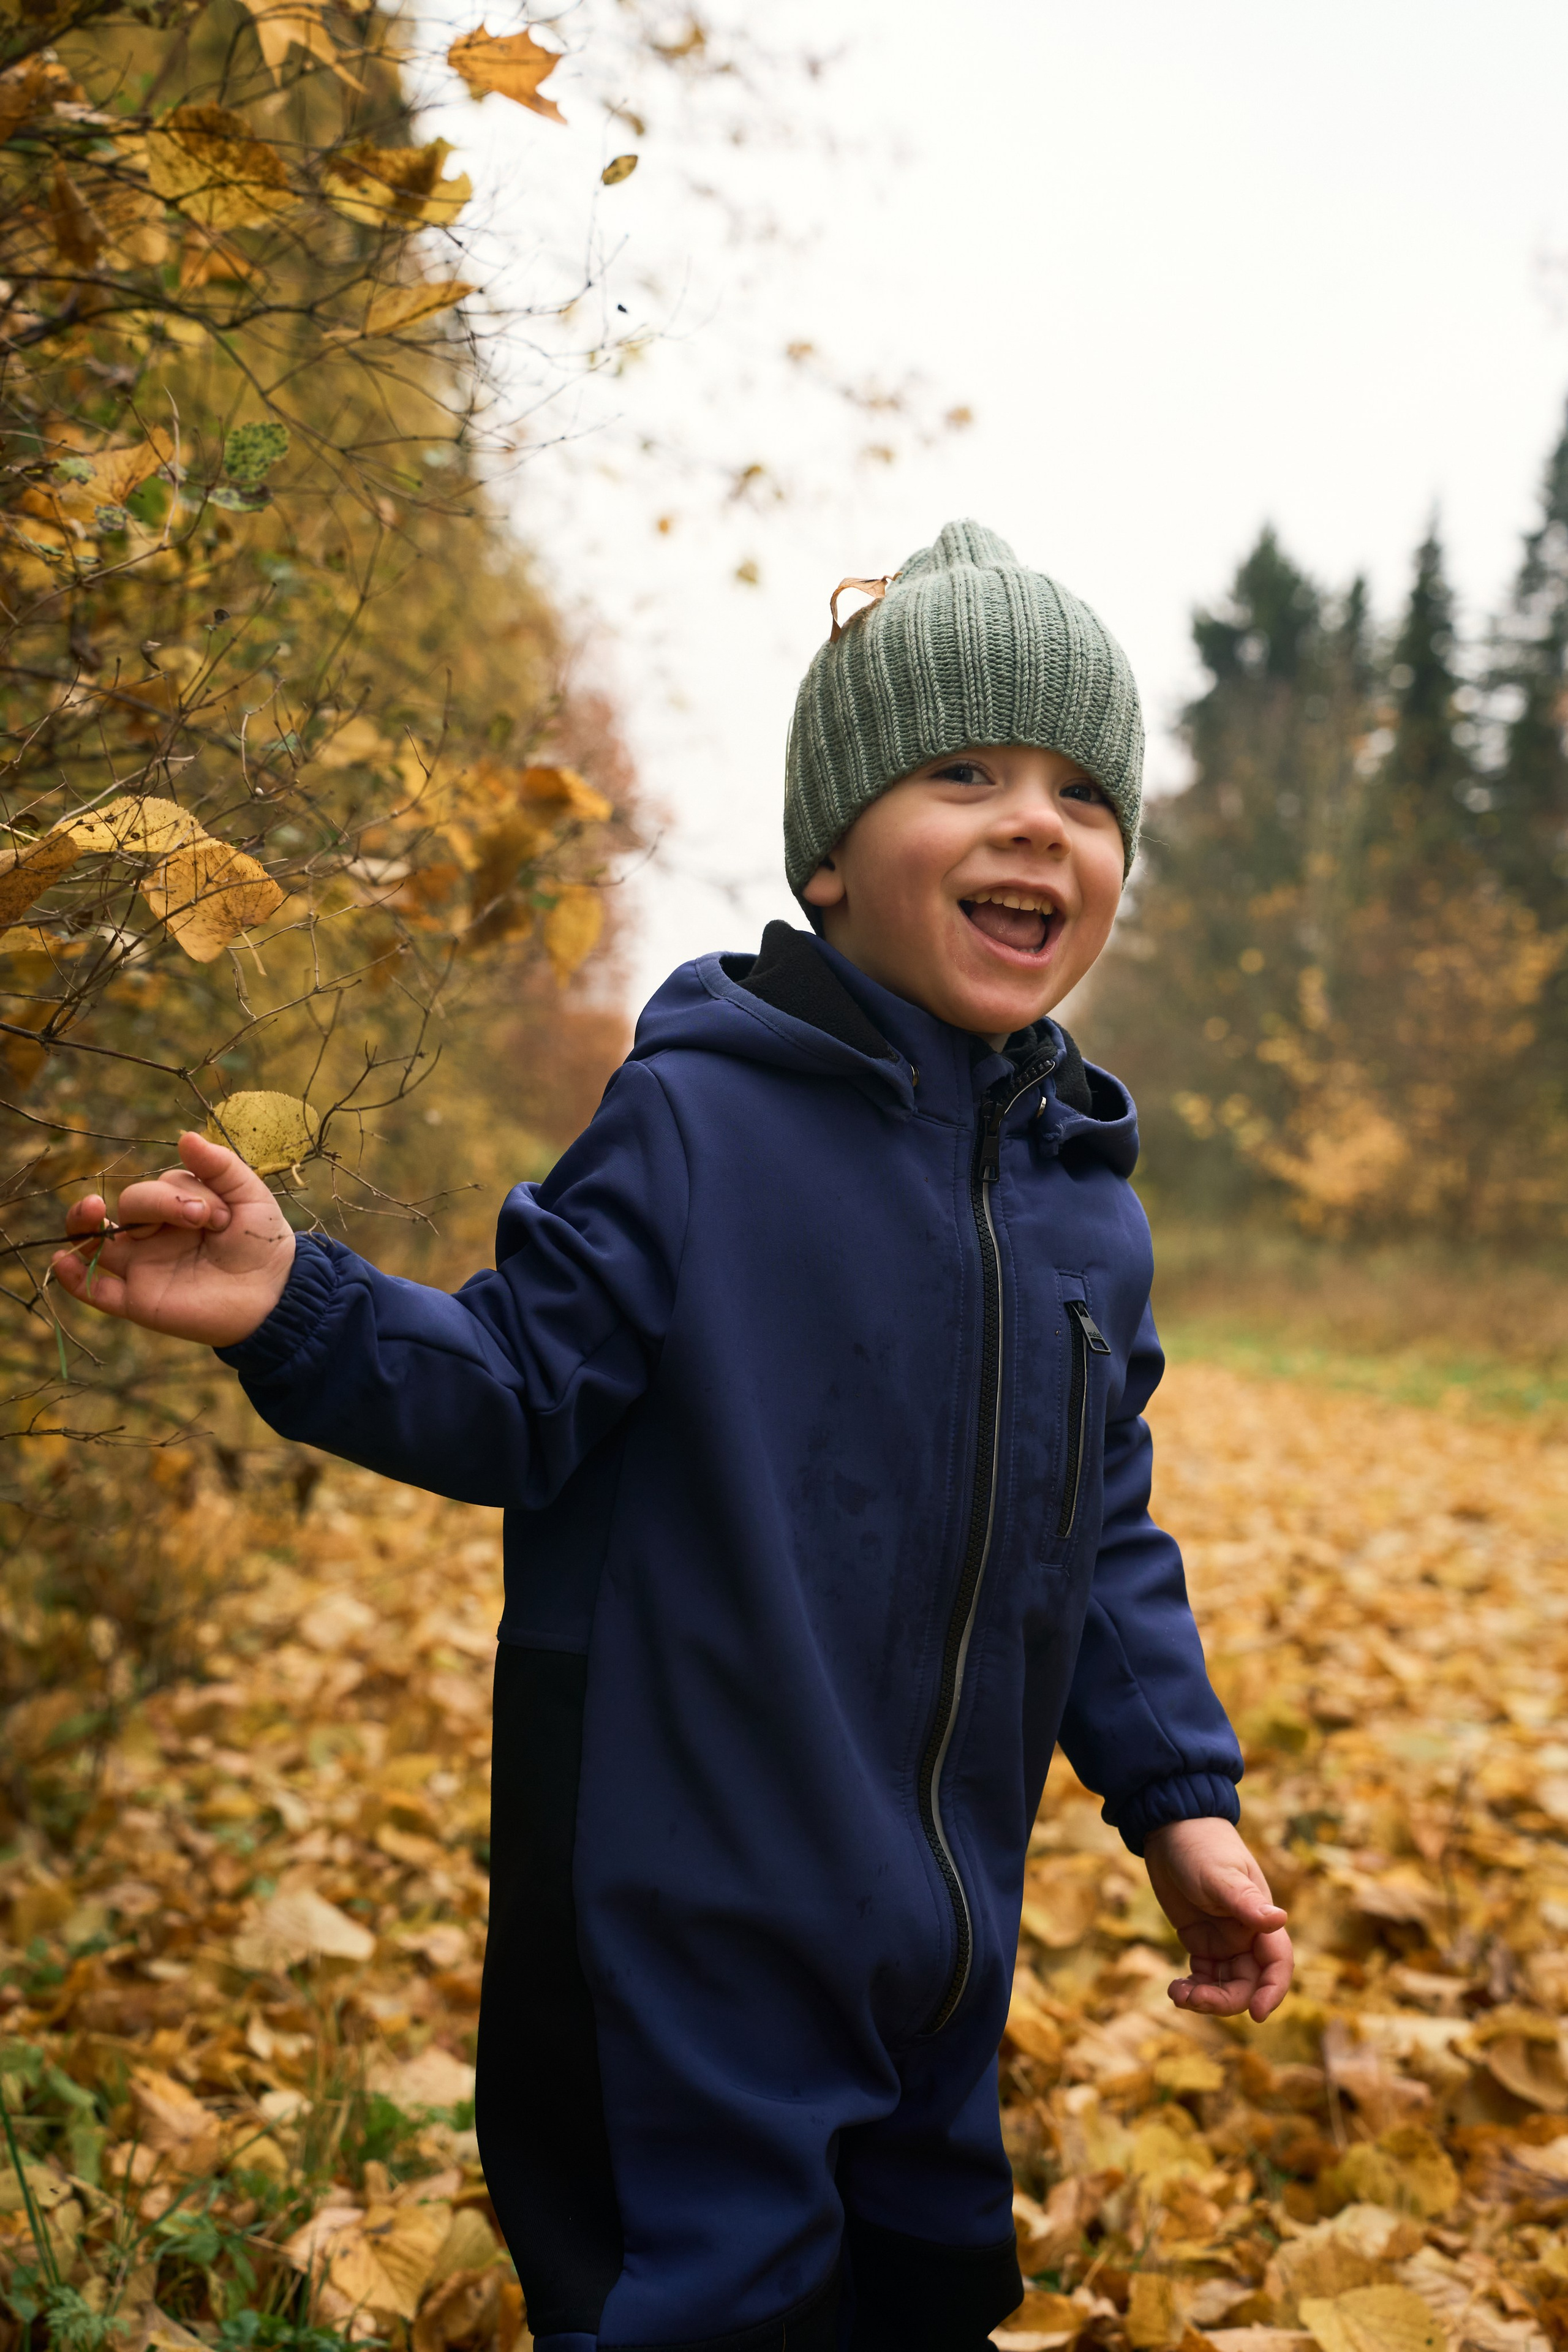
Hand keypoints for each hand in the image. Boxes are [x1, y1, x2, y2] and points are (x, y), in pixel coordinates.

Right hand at [51, 1131, 295, 1347]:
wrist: (275, 1296)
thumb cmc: (262, 1244)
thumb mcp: (249, 1196)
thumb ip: (219, 1165)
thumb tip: (185, 1136)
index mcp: (175, 1209)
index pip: (158, 1187)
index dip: (184, 1193)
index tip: (222, 1215)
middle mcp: (153, 1236)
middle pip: (130, 1206)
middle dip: (160, 1203)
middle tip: (204, 1220)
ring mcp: (142, 1267)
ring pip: (94, 1242)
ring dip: (82, 1223)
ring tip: (90, 1209)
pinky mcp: (138, 1301)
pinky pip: (94, 1290)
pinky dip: (73, 1277)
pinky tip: (63, 1260)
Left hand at [1144, 1816, 1292, 2022]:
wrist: (1170, 1828)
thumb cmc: (1201, 1845)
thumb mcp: (1220, 1874)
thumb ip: (1245, 1901)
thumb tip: (1280, 1920)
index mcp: (1260, 1919)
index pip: (1277, 1964)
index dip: (1273, 1991)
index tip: (1256, 2014)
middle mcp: (1246, 1935)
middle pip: (1248, 1984)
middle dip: (1225, 2000)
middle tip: (1193, 1998)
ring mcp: (1223, 1940)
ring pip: (1225, 1985)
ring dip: (1205, 1998)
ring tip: (1178, 1993)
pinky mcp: (1200, 1941)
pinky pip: (1203, 1977)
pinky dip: (1192, 1988)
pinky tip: (1175, 1987)